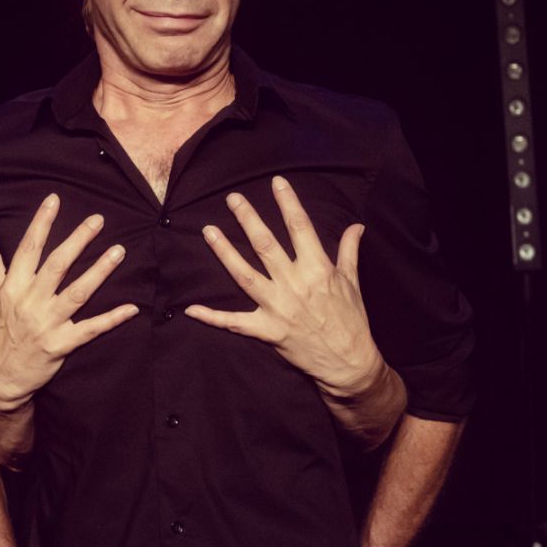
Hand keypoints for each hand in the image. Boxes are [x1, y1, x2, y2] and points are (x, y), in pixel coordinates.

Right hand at [0, 193, 138, 409]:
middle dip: (78, 240)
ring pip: (78, 292)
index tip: (54, 200)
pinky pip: (90, 329)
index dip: (41, 223)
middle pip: (57, 265)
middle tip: (98, 220)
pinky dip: (112, 319)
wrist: (1, 378)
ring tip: (119, 251)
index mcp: (13, 287)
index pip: (28, 249)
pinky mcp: (61, 345)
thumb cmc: (0, 334)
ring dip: (100, 271)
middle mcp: (30, 302)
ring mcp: (46, 323)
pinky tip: (131, 307)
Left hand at [184, 176, 380, 394]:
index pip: (300, 227)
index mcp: (318, 269)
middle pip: (265, 245)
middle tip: (232, 199)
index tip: (276, 182)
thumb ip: (349, 252)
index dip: (288, 203)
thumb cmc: (352, 320)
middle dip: (247, 219)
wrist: (349, 363)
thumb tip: (356, 227)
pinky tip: (190, 308)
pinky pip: (234, 323)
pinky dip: (212, 317)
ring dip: (224, 252)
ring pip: (244, 275)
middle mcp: (294, 285)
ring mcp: (278, 308)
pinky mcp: (267, 331)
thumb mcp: (353, 282)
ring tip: (208, 231)